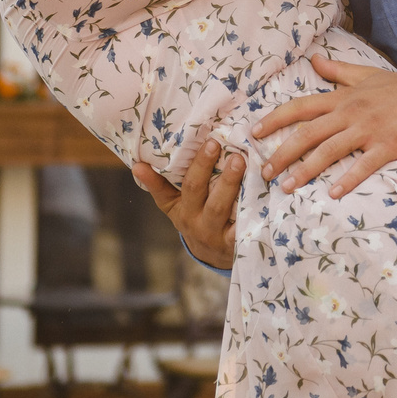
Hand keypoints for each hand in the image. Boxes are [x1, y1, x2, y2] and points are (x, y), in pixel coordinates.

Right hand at [133, 142, 242, 268]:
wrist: (213, 254)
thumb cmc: (193, 217)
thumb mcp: (173, 205)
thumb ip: (159, 185)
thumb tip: (137, 164)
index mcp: (179, 208)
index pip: (169, 188)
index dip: (165, 174)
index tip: (178, 151)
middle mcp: (194, 220)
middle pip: (195, 191)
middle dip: (204, 167)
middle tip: (216, 143)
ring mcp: (214, 232)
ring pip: (219, 207)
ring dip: (229, 183)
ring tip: (241, 160)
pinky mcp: (234, 243)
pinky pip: (241, 226)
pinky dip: (250, 211)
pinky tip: (259, 191)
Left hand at [255, 58, 396, 197]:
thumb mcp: (368, 75)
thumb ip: (338, 71)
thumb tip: (314, 60)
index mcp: (344, 97)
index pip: (301, 107)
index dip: (275, 120)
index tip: (255, 134)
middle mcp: (351, 112)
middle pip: (307, 133)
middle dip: (282, 153)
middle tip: (265, 172)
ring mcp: (369, 130)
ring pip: (329, 151)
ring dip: (305, 170)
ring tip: (287, 187)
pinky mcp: (389, 145)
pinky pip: (364, 165)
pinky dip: (347, 180)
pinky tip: (333, 193)